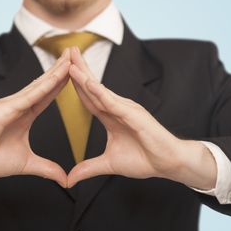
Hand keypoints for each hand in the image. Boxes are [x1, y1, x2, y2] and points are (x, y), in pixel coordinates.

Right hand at [0, 49, 71, 187]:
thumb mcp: (26, 164)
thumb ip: (46, 168)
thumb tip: (64, 179)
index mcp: (25, 114)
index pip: (48, 95)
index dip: (62, 84)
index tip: (77, 73)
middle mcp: (18, 105)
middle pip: (45, 85)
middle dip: (61, 70)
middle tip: (76, 55)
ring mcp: (10, 105)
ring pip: (37, 86)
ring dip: (54, 73)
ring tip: (69, 60)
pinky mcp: (2, 109)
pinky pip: (26, 97)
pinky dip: (41, 87)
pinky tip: (53, 79)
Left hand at [67, 47, 216, 188]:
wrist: (169, 164)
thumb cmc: (145, 159)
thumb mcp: (109, 164)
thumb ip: (88, 168)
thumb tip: (69, 179)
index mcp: (111, 116)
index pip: (89, 97)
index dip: (75, 84)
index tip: (61, 71)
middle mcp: (117, 108)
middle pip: (92, 87)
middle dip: (78, 69)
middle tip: (66, 51)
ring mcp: (126, 109)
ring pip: (100, 90)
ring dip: (84, 74)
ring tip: (71, 59)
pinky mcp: (133, 114)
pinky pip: (112, 101)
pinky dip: (98, 91)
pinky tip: (86, 82)